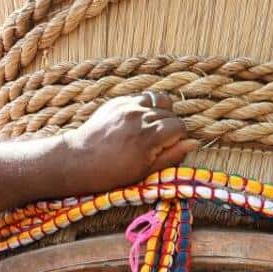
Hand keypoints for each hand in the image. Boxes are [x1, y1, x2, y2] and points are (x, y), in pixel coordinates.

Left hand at [44, 94, 196, 197]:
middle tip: (157, 142)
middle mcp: (141, 116)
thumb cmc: (112, 173)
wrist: (79, 160)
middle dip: (170, 126)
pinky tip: (138, 121)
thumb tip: (193, 143)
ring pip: (159, 100)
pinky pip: (141, 97)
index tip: (169, 147)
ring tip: (151, 127)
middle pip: (170, 113)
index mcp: (149, 136)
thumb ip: (171, 156)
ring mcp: (128, 106)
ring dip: (160, 112)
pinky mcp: (118, 101)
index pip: (179, 126)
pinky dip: (145, 106)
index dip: (178, 138)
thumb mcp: (145, 171)